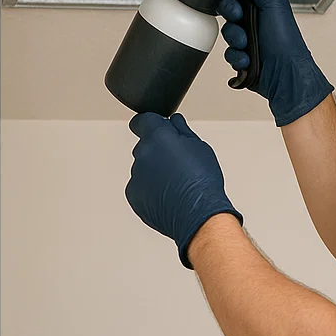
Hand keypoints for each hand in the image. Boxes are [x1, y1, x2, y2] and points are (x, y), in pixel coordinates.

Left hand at [126, 112, 242, 267]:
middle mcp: (142, 153)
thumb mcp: (199, 147)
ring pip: (142, 167)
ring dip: (154, 171)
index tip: (154, 127)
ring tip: (175, 183)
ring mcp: (136, 175)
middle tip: (176, 163)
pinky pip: (139, 186)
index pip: (142, 120)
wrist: (198, 214)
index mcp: (158, 137)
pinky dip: (149, 188)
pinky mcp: (133, 194)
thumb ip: (181, 130)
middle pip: (145, 145)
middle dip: (157, 150)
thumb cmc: (202, 181)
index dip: (149, 123)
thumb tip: (173, 121)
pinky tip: (167, 195)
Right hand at [217, 0, 332, 126]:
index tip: (233, 2)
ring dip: (235, 41)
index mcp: (261, 3)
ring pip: (226, 34)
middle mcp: (254, 19)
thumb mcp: (272, 3)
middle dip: (232, 19)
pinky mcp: (241, 56)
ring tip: (248, 45)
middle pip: (227, 11)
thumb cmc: (286, 40)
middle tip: (241, 20)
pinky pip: (227, 54)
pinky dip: (236, 57)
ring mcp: (247, 38)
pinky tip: (248, 59)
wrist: (285, 73)